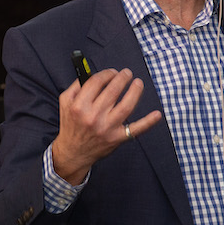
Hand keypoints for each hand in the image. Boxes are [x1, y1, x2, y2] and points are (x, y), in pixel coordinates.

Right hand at [51, 67, 162, 183]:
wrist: (73, 152)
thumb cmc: (71, 124)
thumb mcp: (66, 103)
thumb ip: (76, 86)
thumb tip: (93, 73)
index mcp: (79, 106)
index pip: (97, 82)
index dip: (107, 74)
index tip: (113, 72)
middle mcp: (93, 117)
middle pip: (113, 91)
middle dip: (122, 78)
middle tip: (127, 73)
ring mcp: (107, 128)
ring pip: (126, 106)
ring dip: (135, 91)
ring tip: (138, 83)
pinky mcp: (117, 138)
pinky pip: (135, 129)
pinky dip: (148, 122)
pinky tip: (157, 114)